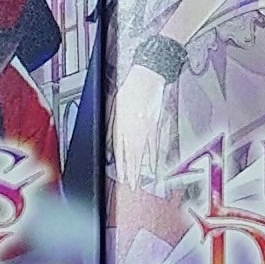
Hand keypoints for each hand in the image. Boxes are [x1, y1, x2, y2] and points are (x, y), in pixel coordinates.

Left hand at [110, 63, 169, 189]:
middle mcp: (131, 128)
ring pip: (141, 153)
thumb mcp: (115, 106)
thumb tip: (108, 144)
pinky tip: (153, 167)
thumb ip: (111, 127)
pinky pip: (154, 144)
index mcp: (120, 123)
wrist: (148, 78)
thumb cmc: (130, 89)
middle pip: (130, 155)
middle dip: (129, 172)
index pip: (118, 149)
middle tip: (130, 185)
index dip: (119, 165)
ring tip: (138, 181)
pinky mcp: (156, 125)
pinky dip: (154, 157)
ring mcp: (145, 128)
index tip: (120, 176)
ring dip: (139, 168)